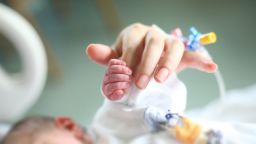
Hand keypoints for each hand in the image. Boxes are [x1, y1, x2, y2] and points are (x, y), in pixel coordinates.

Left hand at [86, 23, 216, 88]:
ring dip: (169, 62)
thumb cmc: (128, 56)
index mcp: (135, 32)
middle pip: (154, 43)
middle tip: (141, 83)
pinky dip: (202, 60)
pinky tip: (211, 67)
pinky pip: (193, 53)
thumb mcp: (116, 56)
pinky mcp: (181, 52)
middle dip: (147, 64)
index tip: (127, 78)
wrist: (142, 56)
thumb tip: (90, 49)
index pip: (133, 43)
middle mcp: (153, 33)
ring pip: (174, 46)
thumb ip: (105, 55)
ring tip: (162, 79)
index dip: (130, 60)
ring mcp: (168, 42)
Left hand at [102, 59, 131, 99]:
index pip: (111, 87)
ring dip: (122, 69)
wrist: (120, 86)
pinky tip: (125, 65)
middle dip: (122, 77)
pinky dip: (118, 62)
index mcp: (106, 90)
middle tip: (130, 78)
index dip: (120, 85)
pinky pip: (112, 62)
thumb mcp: (120, 97)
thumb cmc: (121, 92)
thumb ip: (119, 96)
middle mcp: (105, 81)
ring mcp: (107, 73)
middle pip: (111, 77)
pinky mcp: (110, 66)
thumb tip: (120, 92)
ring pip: (111, 69)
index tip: (128, 85)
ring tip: (129, 72)